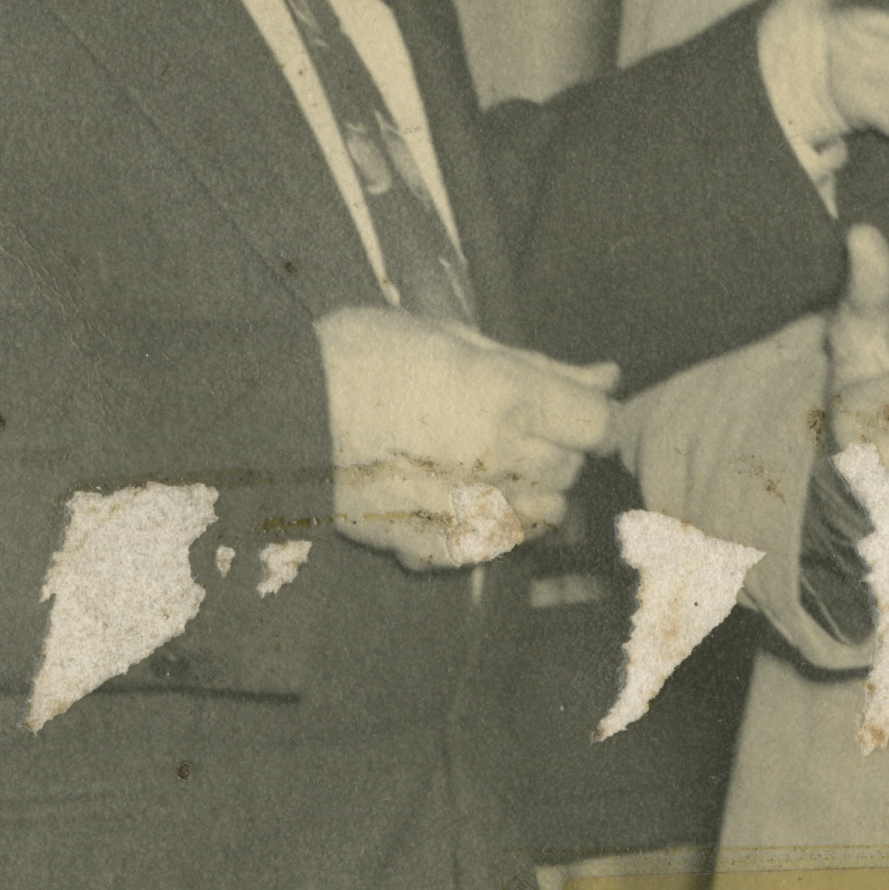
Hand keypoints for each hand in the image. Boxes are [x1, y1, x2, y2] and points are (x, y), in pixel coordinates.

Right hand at [313, 305, 619, 570]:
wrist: (279, 408)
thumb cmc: (365, 355)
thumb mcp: (456, 337)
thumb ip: (541, 365)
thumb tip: (609, 375)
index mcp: (507, 397)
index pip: (599, 424)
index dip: (589, 414)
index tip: (567, 408)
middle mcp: (494, 458)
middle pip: (571, 470)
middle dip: (558, 449)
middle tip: (516, 426)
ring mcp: (459, 508)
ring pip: (540, 517)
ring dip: (531, 492)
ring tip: (490, 465)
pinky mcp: (421, 546)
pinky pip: (488, 552)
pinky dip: (486, 531)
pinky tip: (458, 500)